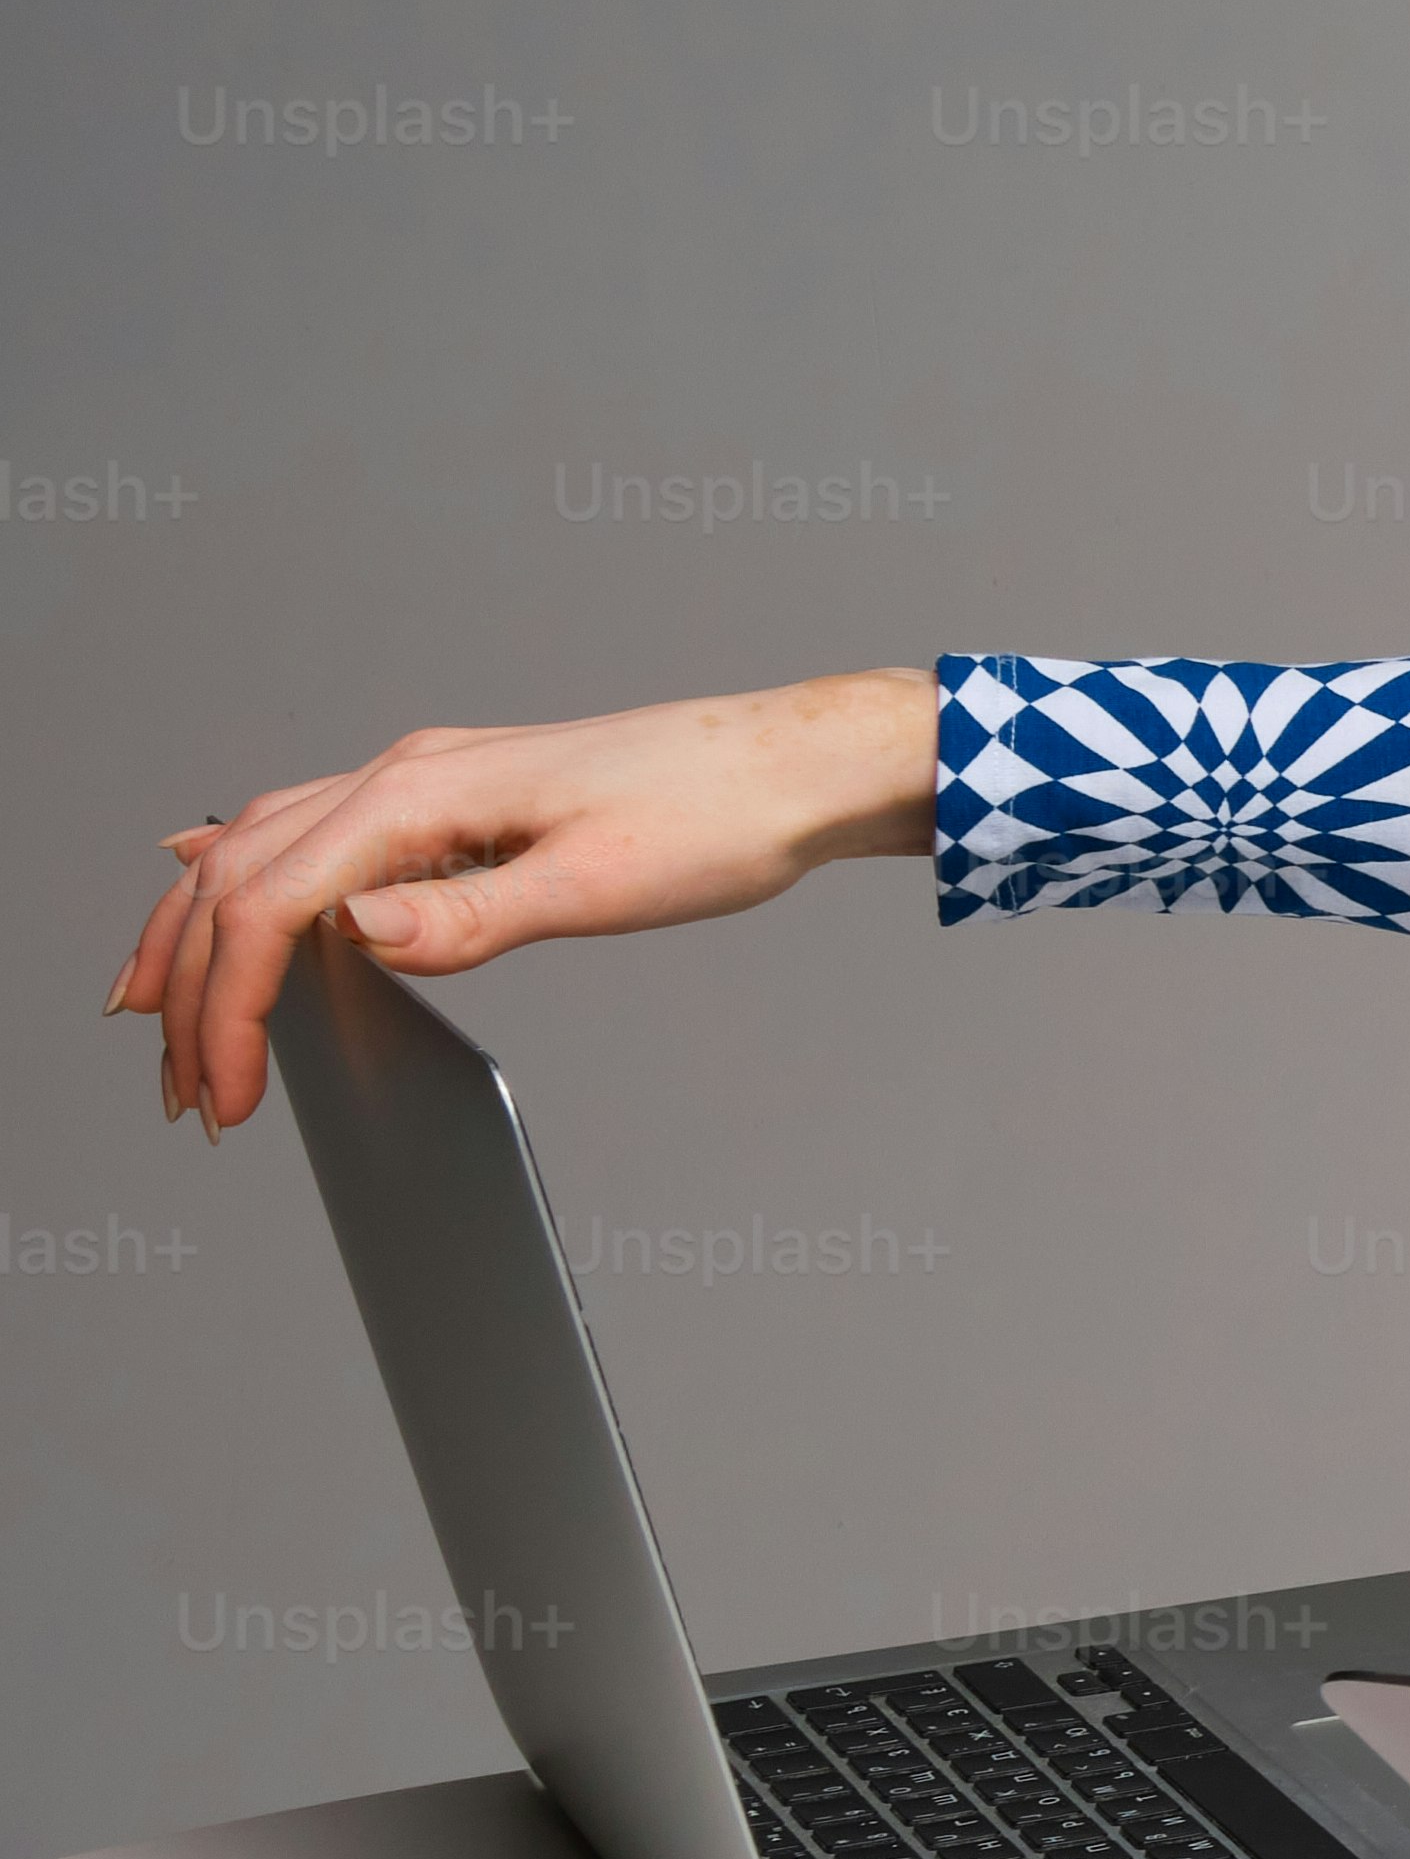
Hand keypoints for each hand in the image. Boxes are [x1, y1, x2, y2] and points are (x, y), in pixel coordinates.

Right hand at [112, 668, 943, 1131]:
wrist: (797, 763)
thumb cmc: (720, 815)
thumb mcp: (602, 883)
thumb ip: (473, 914)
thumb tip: (357, 929)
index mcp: (423, 790)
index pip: (273, 903)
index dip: (232, 1007)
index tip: (227, 1095)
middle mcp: (403, 773)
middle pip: (234, 873)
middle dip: (188, 984)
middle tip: (179, 1088)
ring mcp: (424, 779)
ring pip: (254, 847)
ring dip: (197, 935)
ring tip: (163, 1020)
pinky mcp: (454, 798)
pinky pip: (305, 833)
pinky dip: (244, 883)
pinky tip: (215, 897)